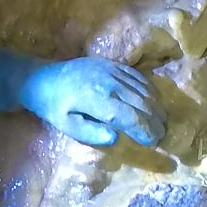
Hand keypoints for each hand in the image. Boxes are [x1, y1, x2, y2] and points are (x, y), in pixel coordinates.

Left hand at [19, 57, 163, 146]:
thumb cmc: (54, 106)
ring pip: (143, 89)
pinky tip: (153, 101)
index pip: (128, 117)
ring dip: (155, 106)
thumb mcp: (65, 125)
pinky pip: (138, 77)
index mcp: (95, 99)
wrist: (43, 77)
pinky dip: (149, 90)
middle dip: (154, 121)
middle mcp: (108, 83)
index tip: (153, 141)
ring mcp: (112, 71)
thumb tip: (114, 138)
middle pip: (141, 103)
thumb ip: (89, 133)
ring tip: (161, 121)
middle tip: (163, 135)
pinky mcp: (113, 64)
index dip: (144, 130)